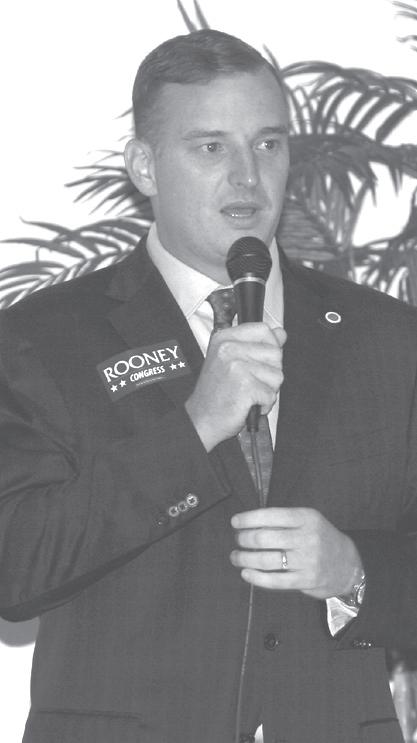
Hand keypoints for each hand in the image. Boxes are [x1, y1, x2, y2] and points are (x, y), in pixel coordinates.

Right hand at [185, 323, 285, 450]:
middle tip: (250, 383)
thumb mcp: (232, 360)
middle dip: (270, 373)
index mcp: (225, 338)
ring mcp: (237, 366)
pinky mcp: (245, 386)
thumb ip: (258, 344)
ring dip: (268, 390)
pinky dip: (264, 405)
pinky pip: (272, 395)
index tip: (260, 361)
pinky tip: (247, 404)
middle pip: (276, 353)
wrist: (201, 419)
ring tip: (247, 394)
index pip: (264, 330)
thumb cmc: (216, 393)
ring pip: (277, 375)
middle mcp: (229, 348)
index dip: (271, 346)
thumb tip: (281, 333)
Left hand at [230, 507, 362, 598]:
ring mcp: (307, 561)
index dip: (248, 519)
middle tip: (237, 540)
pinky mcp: (306, 581)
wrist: (348, 564)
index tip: (235, 522)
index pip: (271, 515)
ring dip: (245, 559)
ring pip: (266, 560)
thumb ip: (283, 520)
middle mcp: (307, 538)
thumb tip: (248, 524)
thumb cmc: (320, 538)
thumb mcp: (308, 521)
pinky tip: (245, 573)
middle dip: (244, 539)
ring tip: (236, 557)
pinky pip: (275, 581)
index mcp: (306, 518)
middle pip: (264, 538)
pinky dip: (256, 578)